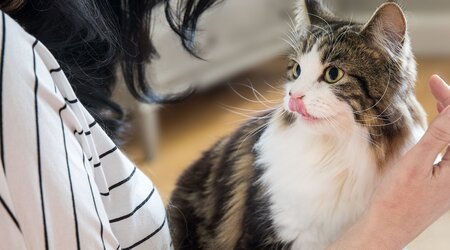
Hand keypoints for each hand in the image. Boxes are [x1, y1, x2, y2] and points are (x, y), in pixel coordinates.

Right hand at [329, 75, 449, 249]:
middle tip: (435, 86)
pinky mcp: (444, 181)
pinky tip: (436, 125)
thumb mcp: (417, 163)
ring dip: (449, 118)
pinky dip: (445, 133)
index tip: (435, 82)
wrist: (386, 227)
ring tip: (439, 98)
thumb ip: (440, 134)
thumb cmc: (397, 199)